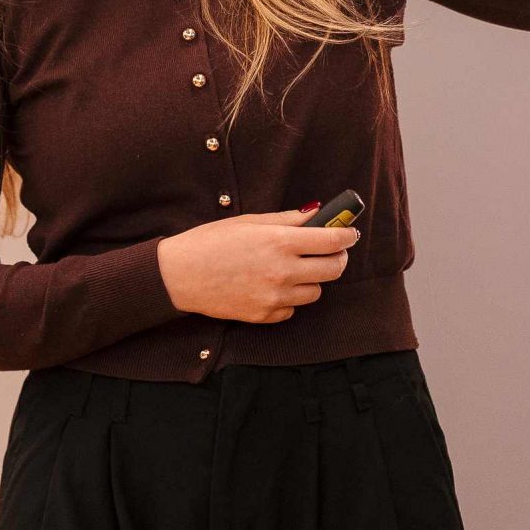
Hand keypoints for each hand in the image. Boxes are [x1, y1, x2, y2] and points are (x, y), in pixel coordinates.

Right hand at [157, 208, 359, 322]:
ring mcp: (275, 297)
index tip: (350, 233)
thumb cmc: (211, 242)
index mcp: (280, 242)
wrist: (179, 275)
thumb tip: (316, 213)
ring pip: (316, 292)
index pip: (332, 241)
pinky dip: (289, 298)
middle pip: (333, 269)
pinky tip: (273, 286)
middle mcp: (282, 271)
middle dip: (337, 258)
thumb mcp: (250, 221)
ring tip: (294, 268)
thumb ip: (287, 219)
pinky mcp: (264, 316)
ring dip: (312, 279)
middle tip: (331, 251)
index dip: (347, 235)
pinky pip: (292, 309)